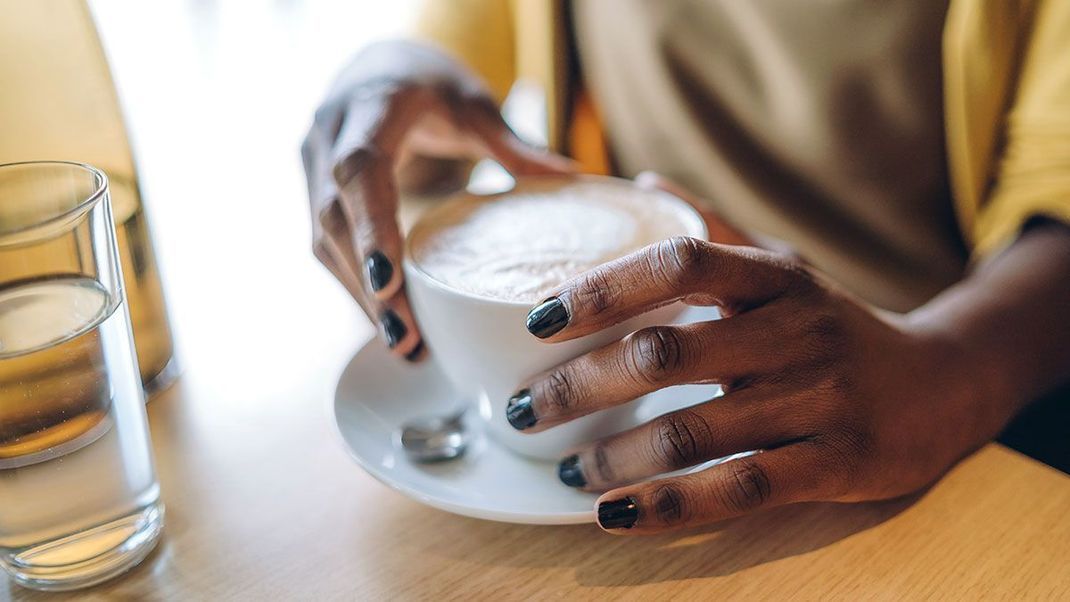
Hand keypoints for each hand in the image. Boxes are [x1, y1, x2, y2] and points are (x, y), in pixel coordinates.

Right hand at [302, 41, 572, 358]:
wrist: (376, 70)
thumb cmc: (430, 86)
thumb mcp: (473, 104)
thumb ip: (513, 143)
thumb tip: (574, 178)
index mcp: (370, 108)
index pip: (360, 170)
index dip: (370, 227)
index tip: (389, 283)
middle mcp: (328, 136)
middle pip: (334, 219)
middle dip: (367, 283)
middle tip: (404, 338)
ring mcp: (312, 165)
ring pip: (322, 240)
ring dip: (358, 296)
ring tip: (402, 343)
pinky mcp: (313, 191)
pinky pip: (326, 246)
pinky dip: (355, 285)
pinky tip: (386, 320)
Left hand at [510, 236, 994, 533]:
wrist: (942, 383)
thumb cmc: (834, 324)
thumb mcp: (782, 268)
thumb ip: (713, 229)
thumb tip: (641, 181)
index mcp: (773, 276)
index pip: (679, 262)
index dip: (603, 287)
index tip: (537, 319)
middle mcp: (794, 330)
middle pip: (667, 352)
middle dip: (580, 384)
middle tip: (525, 408)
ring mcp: (817, 398)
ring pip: (695, 429)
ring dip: (615, 455)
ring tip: (564, 468)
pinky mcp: (835, 462)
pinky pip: (739, 488)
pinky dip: (669, 506)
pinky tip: (614, 514)